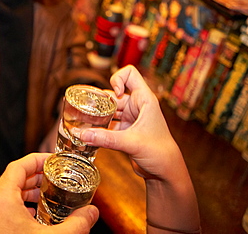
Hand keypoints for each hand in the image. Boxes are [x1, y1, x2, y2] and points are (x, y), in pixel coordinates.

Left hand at [0, 152, 98, 233]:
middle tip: (56, 177)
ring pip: (7, 193)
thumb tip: (91, 213)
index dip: (39, 159)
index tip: (54, 159)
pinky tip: (36, 216)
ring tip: (49, 195)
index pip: (19, 165)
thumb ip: (77, 225)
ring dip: (29, 191)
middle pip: (14, 178)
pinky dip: (20, 205)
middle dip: (37, 176)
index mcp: (0, 200)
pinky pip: (2, 208)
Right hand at [80, 65, 199, 232]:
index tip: (113, 95)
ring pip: (109, 111)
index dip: (117, 79)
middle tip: (85, 109)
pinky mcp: (125, 131)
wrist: (165, 173)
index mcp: (144, 100)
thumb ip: (106, 138)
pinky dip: (99, 128)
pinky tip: (89, 135)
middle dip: (99, 101)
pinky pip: (108, 125)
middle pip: (113, 94)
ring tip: (82, 122)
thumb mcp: (131, 142)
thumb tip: (82, 134)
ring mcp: (130, 118)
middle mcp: (136, 106)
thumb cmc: (160, 152)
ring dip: (97, 116)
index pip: (130, 74)